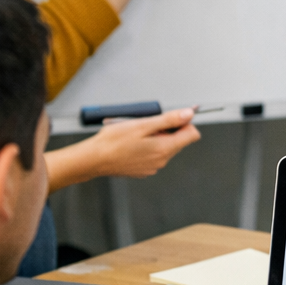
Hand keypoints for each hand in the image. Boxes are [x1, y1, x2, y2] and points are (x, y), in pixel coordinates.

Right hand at [46, 109, 200, 190]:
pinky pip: (153, 154)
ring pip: (164, 147)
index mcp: (165, 148)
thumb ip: (168, 120)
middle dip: (167, 129)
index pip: (192, 134)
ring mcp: (153, 167)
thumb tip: (188, 114)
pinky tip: (132, 143)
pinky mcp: (143, 169)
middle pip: (178, 140)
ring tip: (136, 134)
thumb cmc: (113, 142)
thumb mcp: (142, 124)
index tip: (173, 116)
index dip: (185, 122)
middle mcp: (162, 160)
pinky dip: (147, 146)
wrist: (93, 159)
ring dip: (156, 137)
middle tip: (147, 124)